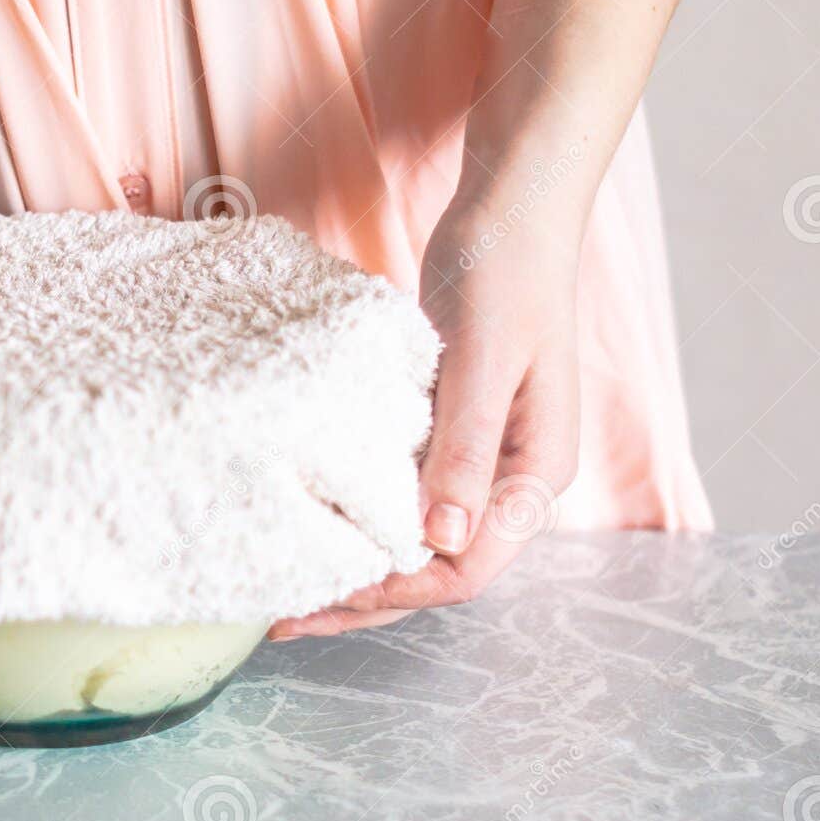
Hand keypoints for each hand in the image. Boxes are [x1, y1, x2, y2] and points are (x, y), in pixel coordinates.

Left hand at [270, 197, 580, 637]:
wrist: (511, 204)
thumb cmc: (506, 271)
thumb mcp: (482, 359)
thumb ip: (463, 450)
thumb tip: (440, 541)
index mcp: (536, 471)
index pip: (466, 567)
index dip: (397, 594)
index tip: (325, 599)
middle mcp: (510, 476)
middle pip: (436, 565)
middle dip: (365, 596)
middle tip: (283, 616)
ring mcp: (479, 454)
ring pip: (416, 534)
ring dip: (360, 560)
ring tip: (288, 581)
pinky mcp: (447, 426)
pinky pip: (403, 490)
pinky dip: (362, 511)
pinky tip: (313, 515)